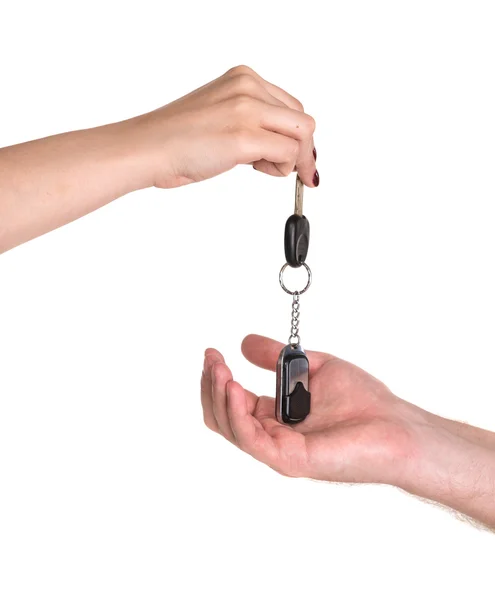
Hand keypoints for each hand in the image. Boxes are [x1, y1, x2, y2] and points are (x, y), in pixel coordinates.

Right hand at [132, 65, 317, 188]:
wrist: (148, 149)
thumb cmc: (175, 139)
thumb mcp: (221, 116)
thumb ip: (249, 121)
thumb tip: (278, 144)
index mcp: (242, 79)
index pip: (289, 106)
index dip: (294, 135)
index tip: (293, 155)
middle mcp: (248, 88)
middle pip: (301, 120)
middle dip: (300, 150)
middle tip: (288, 170)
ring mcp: (247, 110)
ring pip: (302, 135)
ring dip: (291, 160)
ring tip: (262, 167)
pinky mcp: (244, 136)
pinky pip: (288, 153)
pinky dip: (282, 168)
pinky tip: (259, 169)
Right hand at [201, 334, 494, 528]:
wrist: (396, 425)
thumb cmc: (364, 402)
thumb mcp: (312, 367)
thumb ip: (275, 357)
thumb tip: (244, 342)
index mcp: (277, 419)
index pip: (233, 402)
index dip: (218, 376)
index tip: (213, 351)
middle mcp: (273, 436)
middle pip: (223, 416)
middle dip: (211, 386)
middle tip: (213, 358)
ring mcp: (279, 450)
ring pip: (230, 427)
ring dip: (218, 396)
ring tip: (222, 371)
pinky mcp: (289, 459)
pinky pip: (251, 439)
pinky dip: (237, 413)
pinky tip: (236, 389)